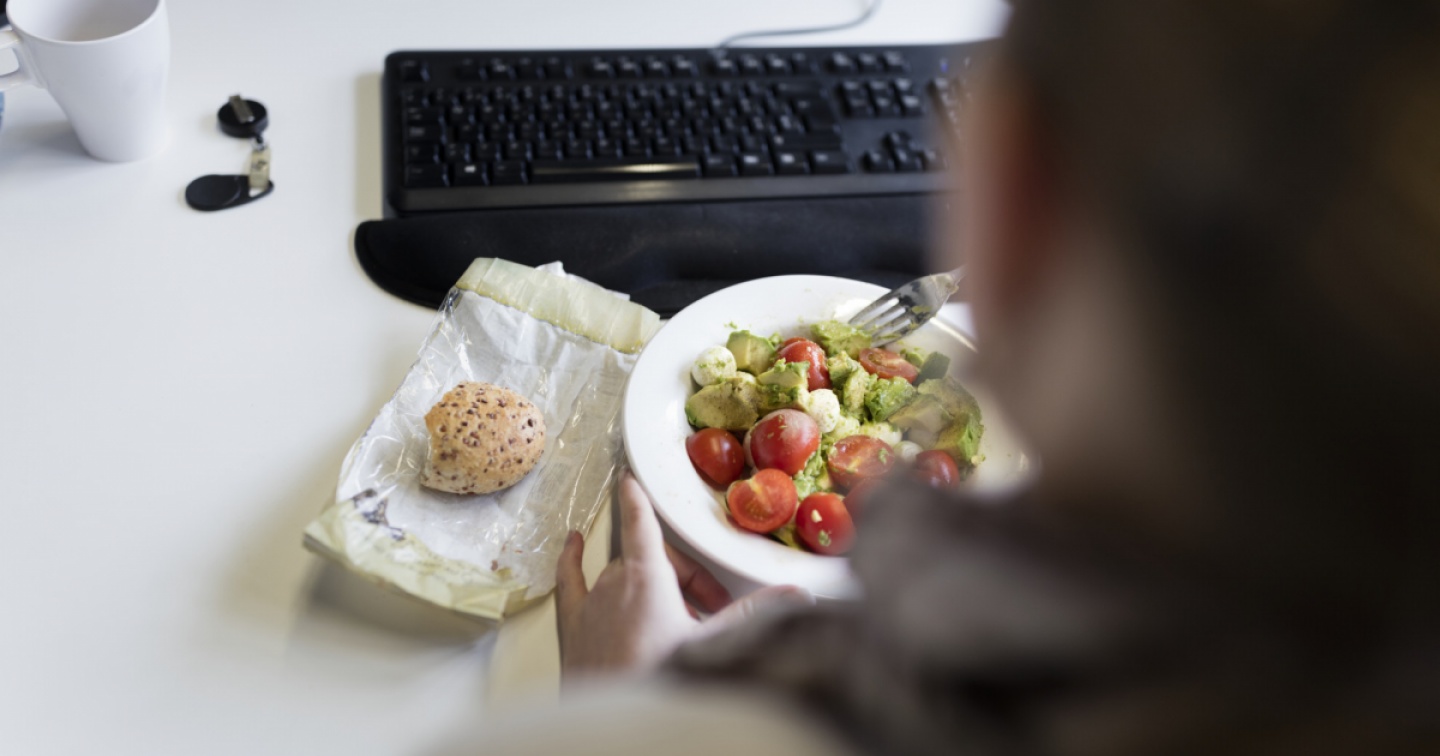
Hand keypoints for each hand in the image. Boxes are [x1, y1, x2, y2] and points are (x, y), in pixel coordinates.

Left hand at [555, 472, 811, 679]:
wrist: (617, 724)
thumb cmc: (659, 679)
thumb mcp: (712, 644)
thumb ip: (752, 616)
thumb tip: (795, 596)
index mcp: (646, 579)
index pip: (642, 524)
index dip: (639, 498)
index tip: (632, 477)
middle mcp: (613, 582)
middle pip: (648, 559)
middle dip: (682, 577)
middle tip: (708, 610)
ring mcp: (590, 603)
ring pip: (619, 574)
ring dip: (649, 586)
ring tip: (675, 618)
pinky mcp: (573, 624)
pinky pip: (570, 578)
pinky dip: (572, 557)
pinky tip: (572, 542)